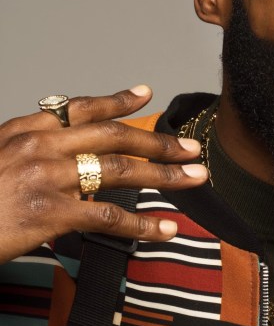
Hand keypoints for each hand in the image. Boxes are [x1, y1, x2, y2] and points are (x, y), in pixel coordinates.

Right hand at [0, 85, 208, 264]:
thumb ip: (29, 150)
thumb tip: (66, 156)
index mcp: (25, 130)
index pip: (80, 108)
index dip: (117, 101)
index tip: (147, 95)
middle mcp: (40, 147)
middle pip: (113, 137)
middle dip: (159, 142)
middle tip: (192, 148)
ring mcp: (47, 178)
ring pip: (121, 171)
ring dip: (166, 175)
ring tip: (196, 179)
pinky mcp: (51, 213)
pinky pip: (109, 217)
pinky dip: (143, 226)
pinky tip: (165, 230)